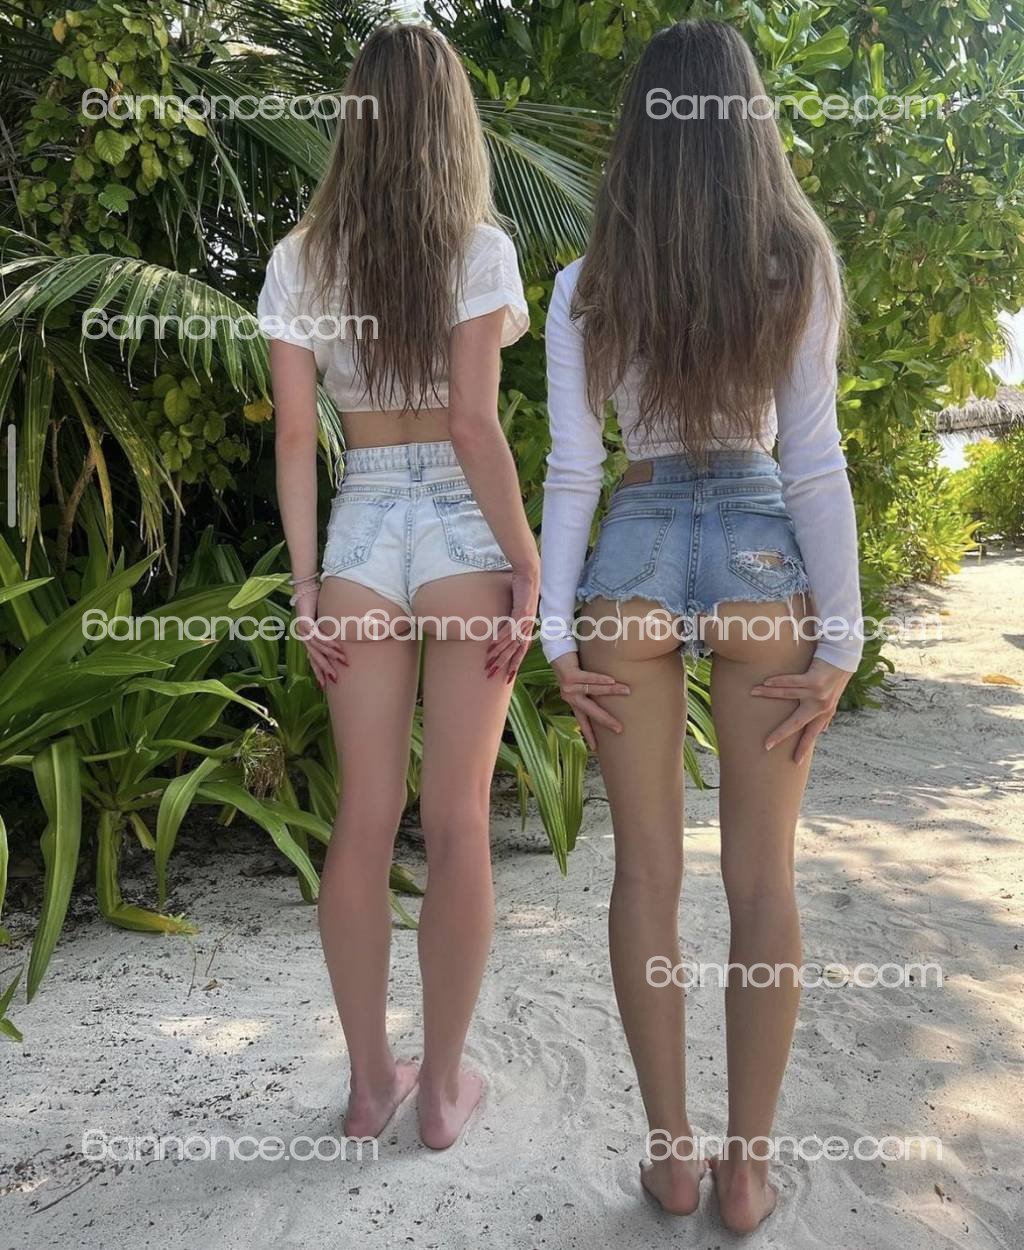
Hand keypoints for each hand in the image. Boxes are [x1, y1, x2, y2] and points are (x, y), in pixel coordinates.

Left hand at [292, 587, 346, 688]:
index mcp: (308, 639)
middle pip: (314, 658)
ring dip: (331, 655)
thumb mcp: (326, 622)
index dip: (318, 673)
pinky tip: (337, 647)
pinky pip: (318, 635)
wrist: (306, 588)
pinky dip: (328, 642)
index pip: (313, 660)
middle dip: (325, 670)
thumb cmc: (318, 604)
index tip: (325, 686)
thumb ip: (331, 633)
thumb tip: (345, 642)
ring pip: (317, 648)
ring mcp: (303, 631)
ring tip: (342, 662)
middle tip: (335, 680)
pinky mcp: (305, 622)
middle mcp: (304, 637)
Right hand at [485, 564, 538, 683]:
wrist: (529, 573)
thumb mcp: (517, 607)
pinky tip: (492, 645)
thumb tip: (504, 627)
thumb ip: (512, 619)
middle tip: (491, 675)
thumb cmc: (522, 589)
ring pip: (511, 642)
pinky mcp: (521, 611)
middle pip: (515, 651)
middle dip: (503, 665)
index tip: (506, 678)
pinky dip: (501, 638)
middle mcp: (527, 627)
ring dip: (498, 654)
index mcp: (527, 628)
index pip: (521, 651)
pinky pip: (510, 628)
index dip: (514, 665)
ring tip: (488, 663)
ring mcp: (525, 620)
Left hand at [552, 652, 630, 749]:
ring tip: (627, 690)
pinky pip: (588, 678)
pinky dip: (601, 679)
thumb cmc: (573, 665)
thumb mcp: (581, 681)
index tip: (596, 748)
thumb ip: (592, 689)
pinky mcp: (569, 675)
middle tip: (619, 729)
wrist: (556, 650)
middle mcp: (570, 696)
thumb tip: (613, 691)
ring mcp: (569, 686)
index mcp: (572, 700)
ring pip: (594, 691)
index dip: (590, 734)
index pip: (583, 720)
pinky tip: (612, 680)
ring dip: (612, 690)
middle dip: (605, 721)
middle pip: (590, 712)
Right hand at [751, 657, 850, 763]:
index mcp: (825, 712)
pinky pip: (792, 681)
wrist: (845, 656)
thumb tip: (823, 731)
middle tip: (767, 744)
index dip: (803, 748)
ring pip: (788, 695)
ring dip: (768, 693)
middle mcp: (822, 705)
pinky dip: (778, 681)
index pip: (811, 734)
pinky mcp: (815, 680)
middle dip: (781, 734)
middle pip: (797, 723)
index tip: (795, 762)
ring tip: (753, 692)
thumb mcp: (834, 699)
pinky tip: (766, 682)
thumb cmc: (835, 676)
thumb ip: (827, 714)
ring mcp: (818, 693)